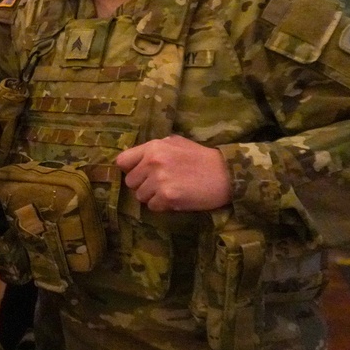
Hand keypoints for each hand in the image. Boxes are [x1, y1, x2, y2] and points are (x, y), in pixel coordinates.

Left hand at [115, 135, 231, 211]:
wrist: (227, 174)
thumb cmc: (202, 158)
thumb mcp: (176, 143)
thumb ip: (155, 149)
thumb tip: (138, 158)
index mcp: (153, 147)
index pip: (122, 161)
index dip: (130, 169)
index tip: (140, 173)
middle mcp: (152, 162)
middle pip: (130, 182)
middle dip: (142, 185)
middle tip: (159, 185)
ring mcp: (159, 180)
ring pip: (140, 196)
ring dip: (152, 197)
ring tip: (170, 191)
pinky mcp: (168, 197)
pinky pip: (153, 207)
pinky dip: (162, 206)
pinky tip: (176, 199)